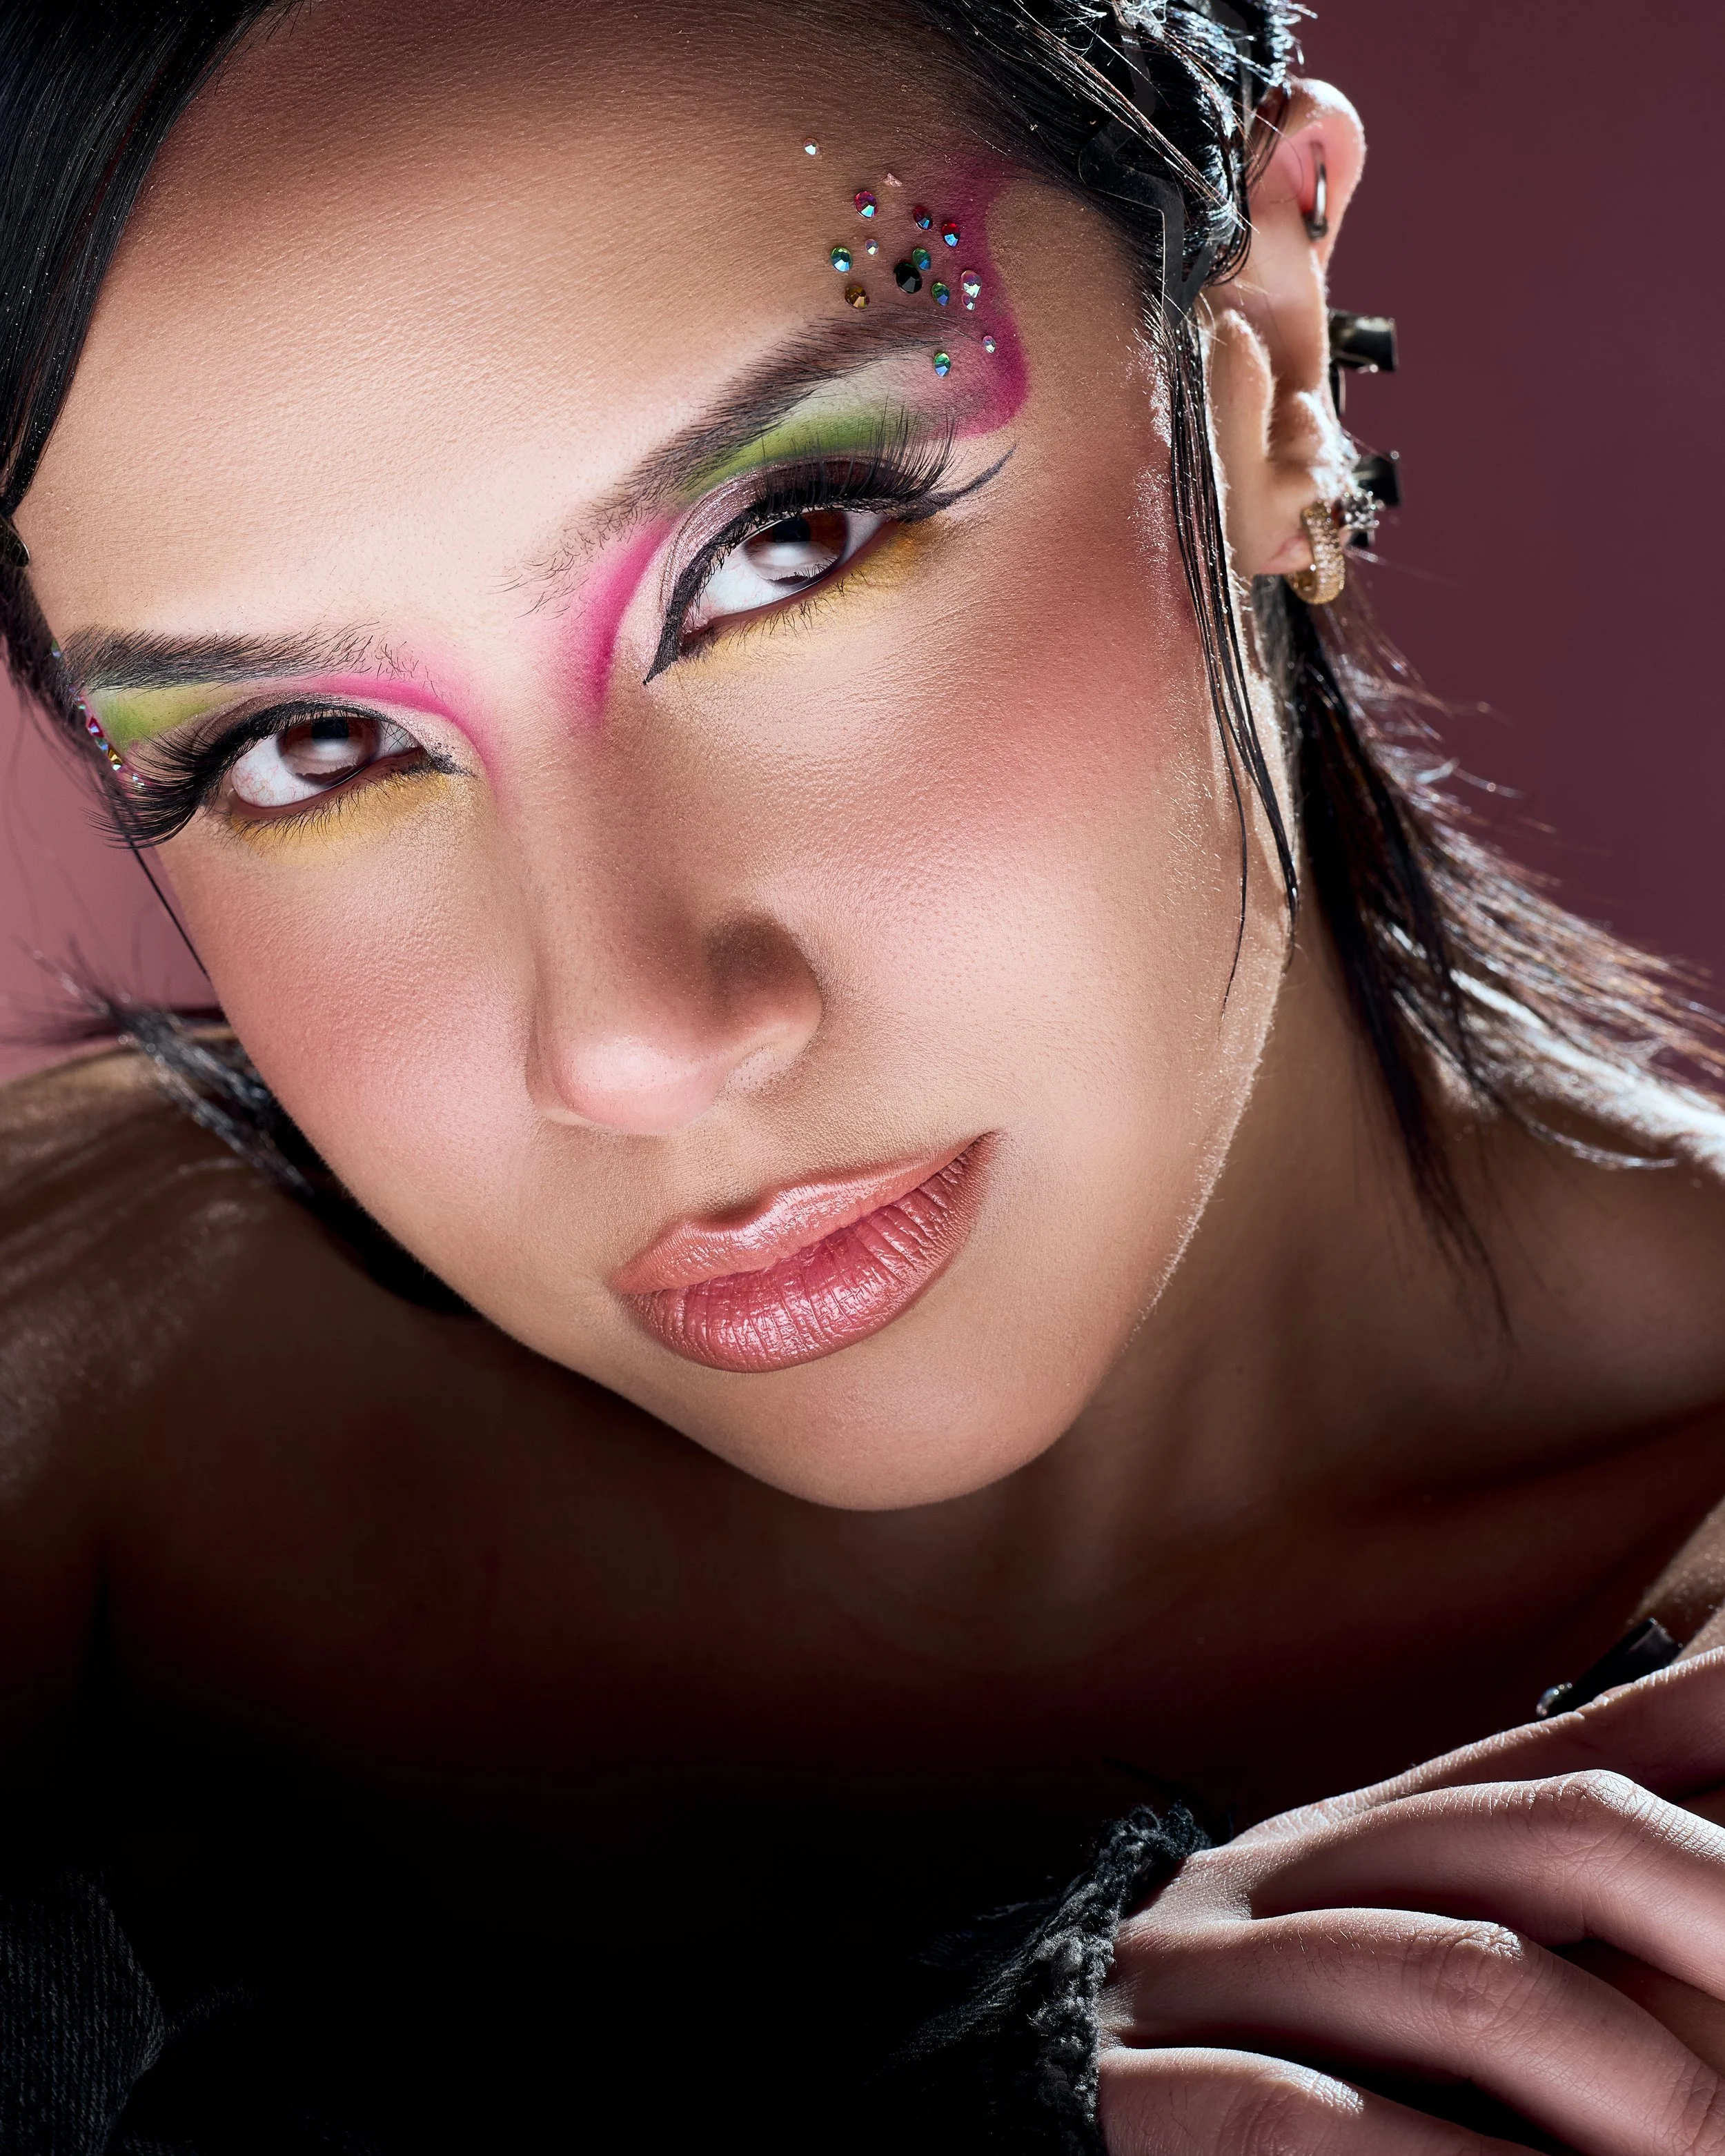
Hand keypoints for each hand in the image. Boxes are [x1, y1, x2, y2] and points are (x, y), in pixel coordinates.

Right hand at [1098, 1648, 1724, 2153]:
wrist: (997, 2117)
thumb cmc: (1237, 2070)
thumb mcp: (1375, 1977)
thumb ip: (1513, 1926)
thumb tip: (1681, 1829)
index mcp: (1359, 1838)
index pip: (1568, 1758)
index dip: (1706, 1745)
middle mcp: (1294, 1875)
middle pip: (1539, 1830)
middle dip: (1705, 1901)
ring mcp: (1212, 1976)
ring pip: (1451, 1978)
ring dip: (1623, 2073)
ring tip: (1724, 2152)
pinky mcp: (1143, 2099)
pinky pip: (1311, 2124)